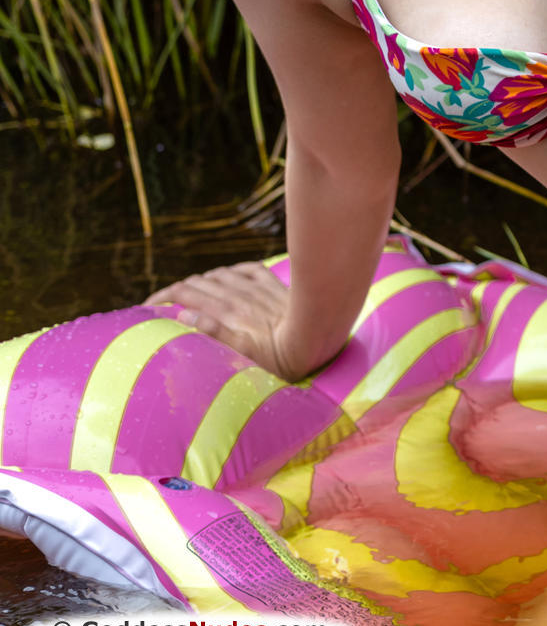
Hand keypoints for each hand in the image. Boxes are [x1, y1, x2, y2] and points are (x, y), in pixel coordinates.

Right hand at [144, 262, 313, 379]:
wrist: (320, 337)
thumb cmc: (284, 356)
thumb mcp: (245, 354)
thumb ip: (214, 333)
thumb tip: (184, 314)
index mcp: (228, 313)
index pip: (186, 296)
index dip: (163, 298)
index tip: (147, 306)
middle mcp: (240, 296)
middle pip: (200, 283)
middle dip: (177, 289)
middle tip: (163, 300)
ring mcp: (259, 289)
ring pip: (222, 274)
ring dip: (202, 280)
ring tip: (190, 288)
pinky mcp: (276, 286)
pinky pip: (250, 270)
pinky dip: (233, 270)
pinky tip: (229, 273)